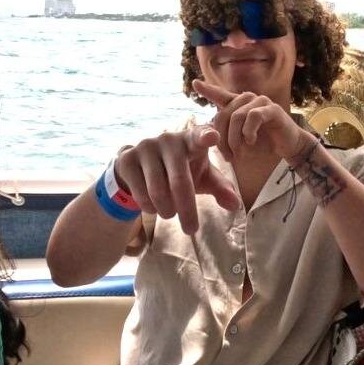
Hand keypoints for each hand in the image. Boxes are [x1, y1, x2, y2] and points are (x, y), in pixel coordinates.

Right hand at [113, 125, 241, 233]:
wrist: (141, 168)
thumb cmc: (181, 170)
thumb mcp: (203, 177)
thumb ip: (221, 188)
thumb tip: (236, 205)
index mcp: (192, 139)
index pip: (200, 134)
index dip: (206, 136)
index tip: (212, 137)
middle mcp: (169, 139)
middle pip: (180, 180)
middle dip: (187, 209)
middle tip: (191, 229)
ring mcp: (146, 147)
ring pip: (158, 190)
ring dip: (166, 210)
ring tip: (170, 213)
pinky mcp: (127, 159)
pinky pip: (140, 193)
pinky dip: (149, 208)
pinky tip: (153, 207)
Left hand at [191, 79, 309, 163]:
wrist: (288, 147)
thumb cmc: (263, 143)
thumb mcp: (240, 140)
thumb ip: (226, 134)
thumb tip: (209, 134)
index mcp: (239, 105)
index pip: (220, 95)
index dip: (208, 89)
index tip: (195, 83)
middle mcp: (248, 99)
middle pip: (223, 114)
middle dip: (222, 139)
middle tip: (227, 157)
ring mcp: (261, 102)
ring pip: (236, 116)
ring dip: (234, 139)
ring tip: (238, 153)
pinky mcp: (272, 109)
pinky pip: (253, 117)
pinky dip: (248, 132)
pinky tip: (251, 141)